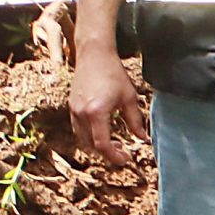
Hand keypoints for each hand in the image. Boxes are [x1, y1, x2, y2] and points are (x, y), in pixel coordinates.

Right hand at [69, 43, 146, 164]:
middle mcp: (82, 114)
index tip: (125, 159)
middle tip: (123, 151)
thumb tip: (143, 139)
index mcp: (96, 113)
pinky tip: (102, 130)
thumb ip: (135, 121)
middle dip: (107, 152)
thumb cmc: (113, 73)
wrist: (94, 54)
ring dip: (97, 145)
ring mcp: (74, 111)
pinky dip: (89, 136)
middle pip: (91, 145)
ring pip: (83, 139)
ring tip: (114, 142)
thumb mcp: (129, 98)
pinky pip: (78, 129)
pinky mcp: (71, 107)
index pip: (102, 145)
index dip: (114, 156)